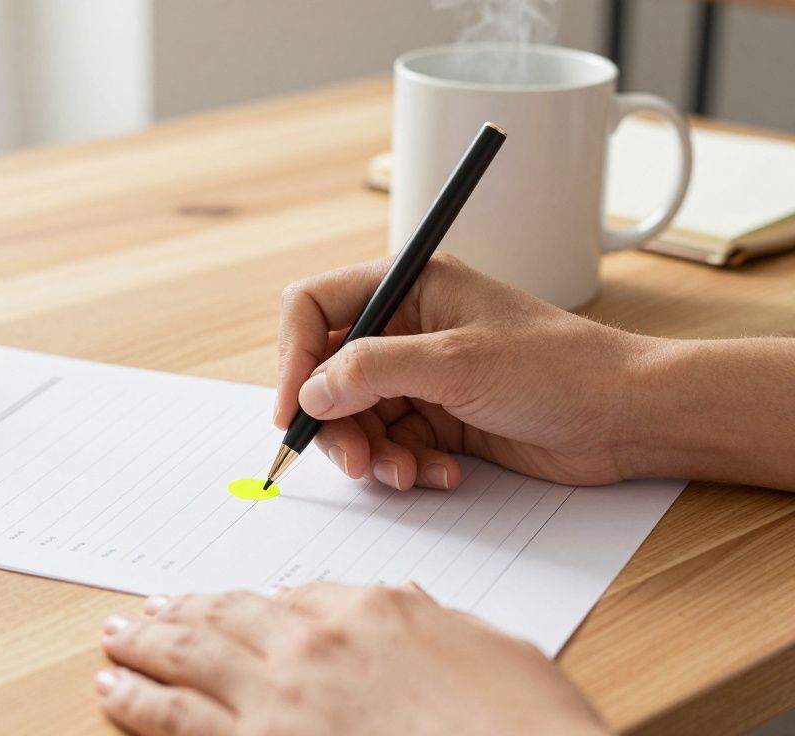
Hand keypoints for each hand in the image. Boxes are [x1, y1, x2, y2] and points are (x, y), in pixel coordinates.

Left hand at [97, 583, 607, 735]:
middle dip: (177, 613)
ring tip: (115, 640)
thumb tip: (405, 600)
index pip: (289, 597)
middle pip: (223, 617)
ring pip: (187, 658)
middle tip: (143, 611)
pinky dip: (137, 701)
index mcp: (367, 611)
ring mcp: (280, 698)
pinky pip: (178, 719)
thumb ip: (432, 621)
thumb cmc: (521, 721)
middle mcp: (311, 645)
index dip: (245, 603)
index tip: (223, 606)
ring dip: (142, 647)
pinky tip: (114, 691)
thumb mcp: (490, 649)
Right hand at [275, 254, 650, 489]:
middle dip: (335, 422)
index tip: (292, 410)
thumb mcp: (457, 362)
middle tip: (354, 462)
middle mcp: (408, 327)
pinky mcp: (440, 418)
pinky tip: (442, 473)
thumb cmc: (560, 368)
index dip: (294, 358)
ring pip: (357, 417)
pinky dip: (406, 466)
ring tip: (406, 474)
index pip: (316, 307)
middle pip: (329, 373)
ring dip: (372, 453)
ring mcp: (423, 375)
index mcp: (409, 286)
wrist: (629, 418)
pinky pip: (392, 445)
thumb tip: (311, 391)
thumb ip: (373, 370)